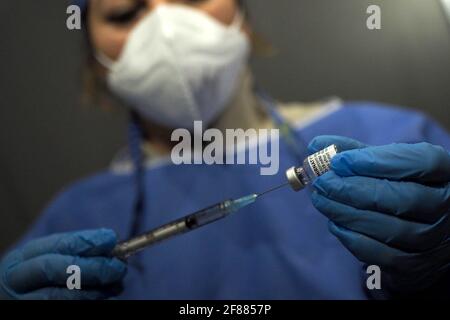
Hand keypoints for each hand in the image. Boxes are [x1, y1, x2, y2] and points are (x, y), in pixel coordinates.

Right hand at [0, 229, 126, 299]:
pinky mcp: (37, 313)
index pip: (57, 245)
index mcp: (23, 257)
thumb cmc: (44, 276)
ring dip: (94, 291)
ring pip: (59, 296)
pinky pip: (66, 307)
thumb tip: (112, 243)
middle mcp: (19, 279)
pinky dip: (90, 302)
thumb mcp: (53, 258)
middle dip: (91, 267)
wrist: (22, 296)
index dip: (86, 242)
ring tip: (116, 285)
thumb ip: (78, 250)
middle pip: (55, 270)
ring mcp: (24, 301)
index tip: (111, 238)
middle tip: (119, 268)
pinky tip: (106, 297)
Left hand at [308, 136, 449, 294]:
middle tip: (323, 182)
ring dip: (346, 213)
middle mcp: (447, 206)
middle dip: (353, 189)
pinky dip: (352, 238)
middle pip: (402, 198)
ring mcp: (434, 240)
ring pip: (389, 229)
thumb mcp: (386, 164)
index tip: (341, 160)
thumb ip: (355, 152)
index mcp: (445, 172)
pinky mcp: (416, 266)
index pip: (421, 162)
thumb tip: (316, 145)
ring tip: (321, 200)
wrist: (424, 231)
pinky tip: (335, 223)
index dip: (378, 160)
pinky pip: (383, 255)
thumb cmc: (401, 187)